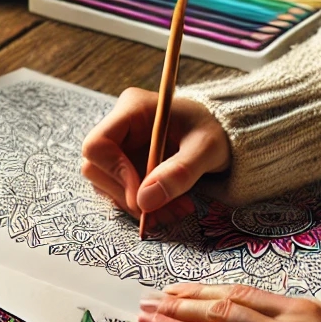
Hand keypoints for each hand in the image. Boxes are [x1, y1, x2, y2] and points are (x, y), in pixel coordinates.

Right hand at [81, 88, 229, 226]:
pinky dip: (143, 206)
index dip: (114, 172)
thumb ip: (179, 172)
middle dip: (127, 196)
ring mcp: (120, 146)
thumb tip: (143, 201)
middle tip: (162, 212)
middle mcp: (119, 126)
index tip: (141, 195)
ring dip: (137, 206)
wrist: (224, 136)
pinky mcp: (125, 164)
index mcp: (132, 109)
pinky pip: (121, 191)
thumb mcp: (207, 149)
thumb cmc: (216, 131)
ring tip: (175, 211)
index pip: (97, 144)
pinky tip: (170, 208)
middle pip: (96, 168)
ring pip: (106, 184)